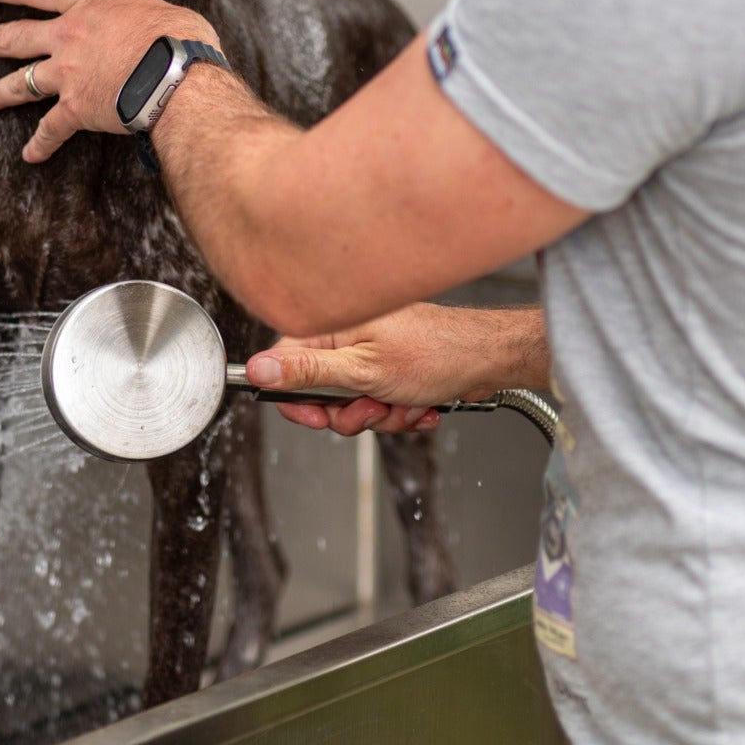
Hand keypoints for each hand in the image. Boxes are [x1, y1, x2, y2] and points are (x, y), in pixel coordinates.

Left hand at [0, 0, 217, 162]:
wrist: (177, 77)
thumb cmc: (179, 39)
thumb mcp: (159, 9)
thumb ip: (140, 16)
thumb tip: (153, 28)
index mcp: (89, 3)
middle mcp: (68, 36)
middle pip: (16, 36)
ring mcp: (67, 74)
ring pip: (20, 83)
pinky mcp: (75, 109)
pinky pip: (50, 130)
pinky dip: (40, 145)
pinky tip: (30, 155)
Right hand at [246, 303, 547, 437]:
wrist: (489, 361)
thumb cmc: (437, 355)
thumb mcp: (363, 371)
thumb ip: (307, 371)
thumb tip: (255, 368)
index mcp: (335, 328)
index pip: (286, 362)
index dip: (297, 398)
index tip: (316, 416)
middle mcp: (350, 338)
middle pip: (322, 391)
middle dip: (350, 412)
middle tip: (373, 407)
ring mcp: (373, 354)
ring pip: (353, 404)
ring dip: (381, 415)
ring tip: (406, 403)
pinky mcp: (393, 370)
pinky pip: (379, 404)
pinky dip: (399, 412)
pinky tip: (420, 405)